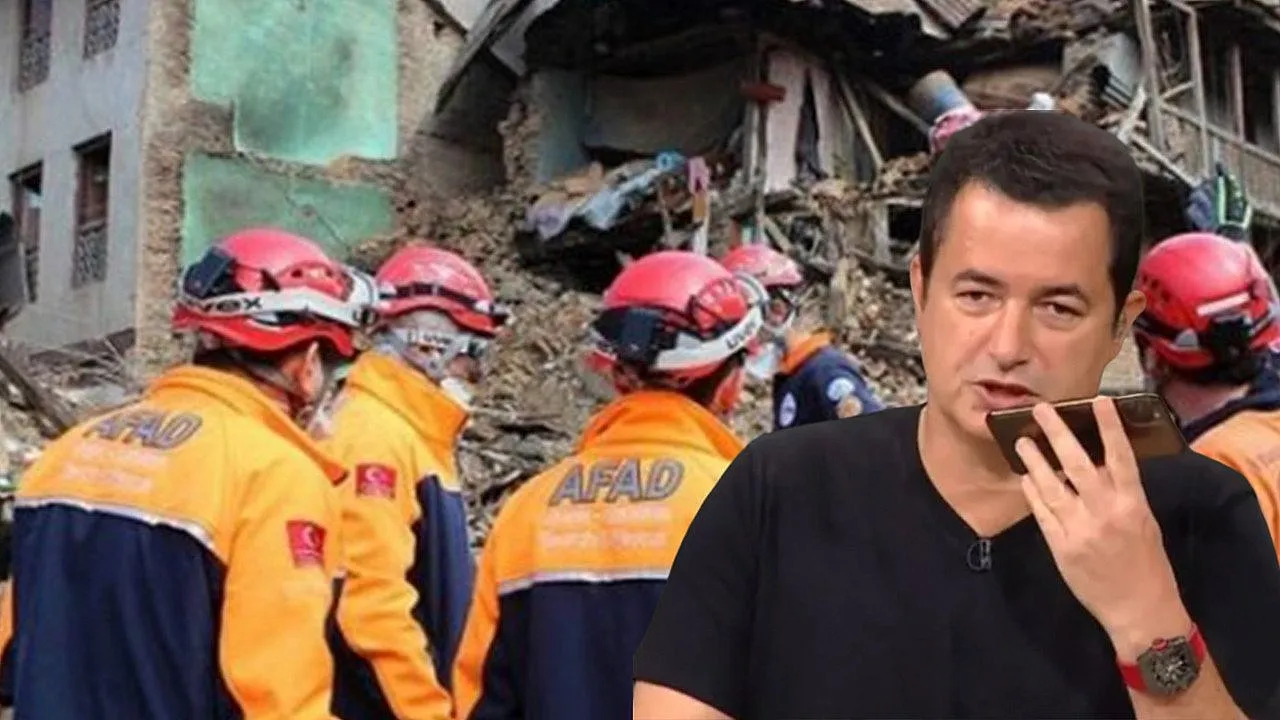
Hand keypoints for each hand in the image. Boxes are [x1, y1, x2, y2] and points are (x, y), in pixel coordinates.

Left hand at [1016, 397, 1188, 653]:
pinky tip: (1026, 478)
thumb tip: (1098, 465)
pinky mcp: (1061, 546)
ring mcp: (1080, 529)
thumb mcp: (1144, 523)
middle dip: (1058, 433)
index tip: (1100, 400)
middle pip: (1077, 464)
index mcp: (1132, 504)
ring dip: (1035, 461)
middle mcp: (1105, 512)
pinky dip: (1033, 493)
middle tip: (1040, 409)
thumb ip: (1122, 495)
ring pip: (1051, 486)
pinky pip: (1042, 512)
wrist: (1139, 609)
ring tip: (1023, 441)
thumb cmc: (1147, 564)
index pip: (1120, 457)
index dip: (1110, 427)